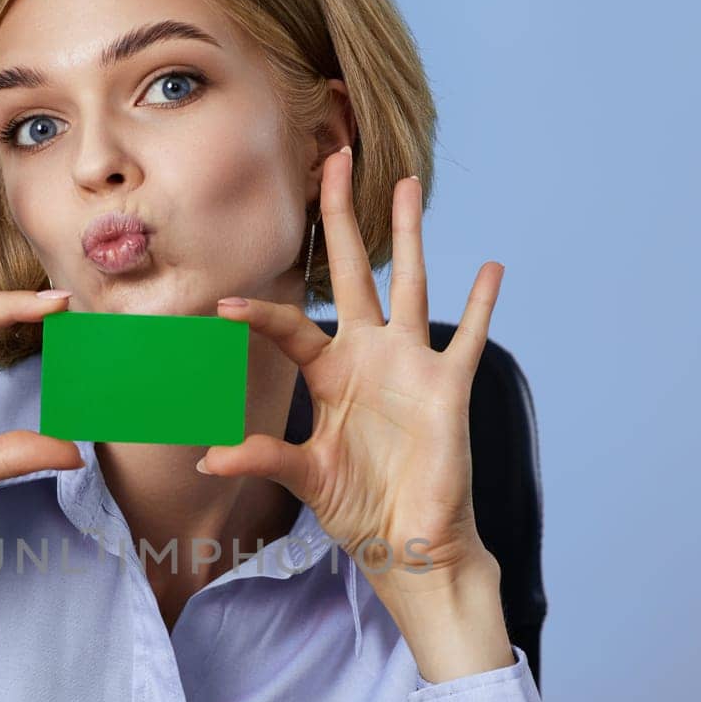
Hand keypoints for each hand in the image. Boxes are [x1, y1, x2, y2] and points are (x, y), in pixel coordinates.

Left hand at [198, 151, 503, 602]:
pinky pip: (468, 337)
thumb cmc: (358, 509)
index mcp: (329, 375)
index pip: (290, 327)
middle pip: (351, 272)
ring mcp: (411, 366)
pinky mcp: (448, 387)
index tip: (221, 305)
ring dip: (408, 234)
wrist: (410, 542)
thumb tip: (207, 462)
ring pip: (409, 284)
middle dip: (339, 217)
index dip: (258, 314)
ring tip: (405, 182)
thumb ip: (263, 458)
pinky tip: (492, 267)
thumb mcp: (305, 478)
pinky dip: (482, 305)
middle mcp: (369, 358)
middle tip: (333, 159)